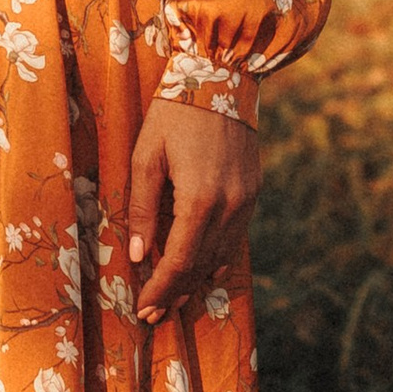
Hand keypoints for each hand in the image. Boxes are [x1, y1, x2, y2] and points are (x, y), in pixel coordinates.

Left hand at [127, 96, 260, 323]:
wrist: (221, 75)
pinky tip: (203, 272)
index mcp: (200, 198)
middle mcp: (229, 206)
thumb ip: (142, 207)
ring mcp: (246, 200)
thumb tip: (139, 254)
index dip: (160, 289)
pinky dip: (217, 259)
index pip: (179, 260)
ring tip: (173, 301)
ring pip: (221, 255)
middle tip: (153, 316)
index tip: (143, 309)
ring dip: (196, 281)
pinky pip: (235, 238)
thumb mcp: (146, 155)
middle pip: (201, 265)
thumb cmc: (174, 112)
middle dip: (175, 293)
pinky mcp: (253, 192)